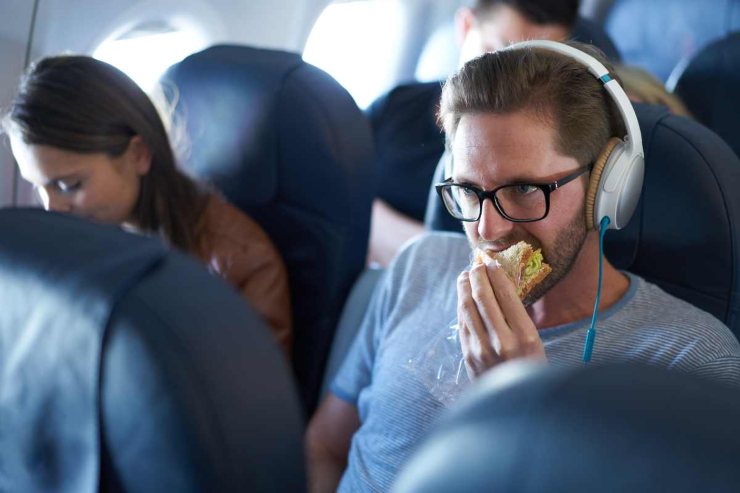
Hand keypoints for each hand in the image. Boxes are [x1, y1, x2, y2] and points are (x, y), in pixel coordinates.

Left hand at [456, 261, 545, 379]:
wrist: (514, 406)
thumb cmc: (530, 370)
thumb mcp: (536, 343)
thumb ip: (519, 318)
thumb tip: (501, 287)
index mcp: (525, 336)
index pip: (506, 295)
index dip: (496, 274)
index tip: (491, 263)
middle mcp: (502, 341)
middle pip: (483, 297)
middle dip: (477, 276)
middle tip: (476, 265)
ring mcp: (482, 349)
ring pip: (467, 308)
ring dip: (464, 288)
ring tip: (465, 276)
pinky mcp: (468, 356)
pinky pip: (462, 324)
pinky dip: (461, 306)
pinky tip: (462, 298)